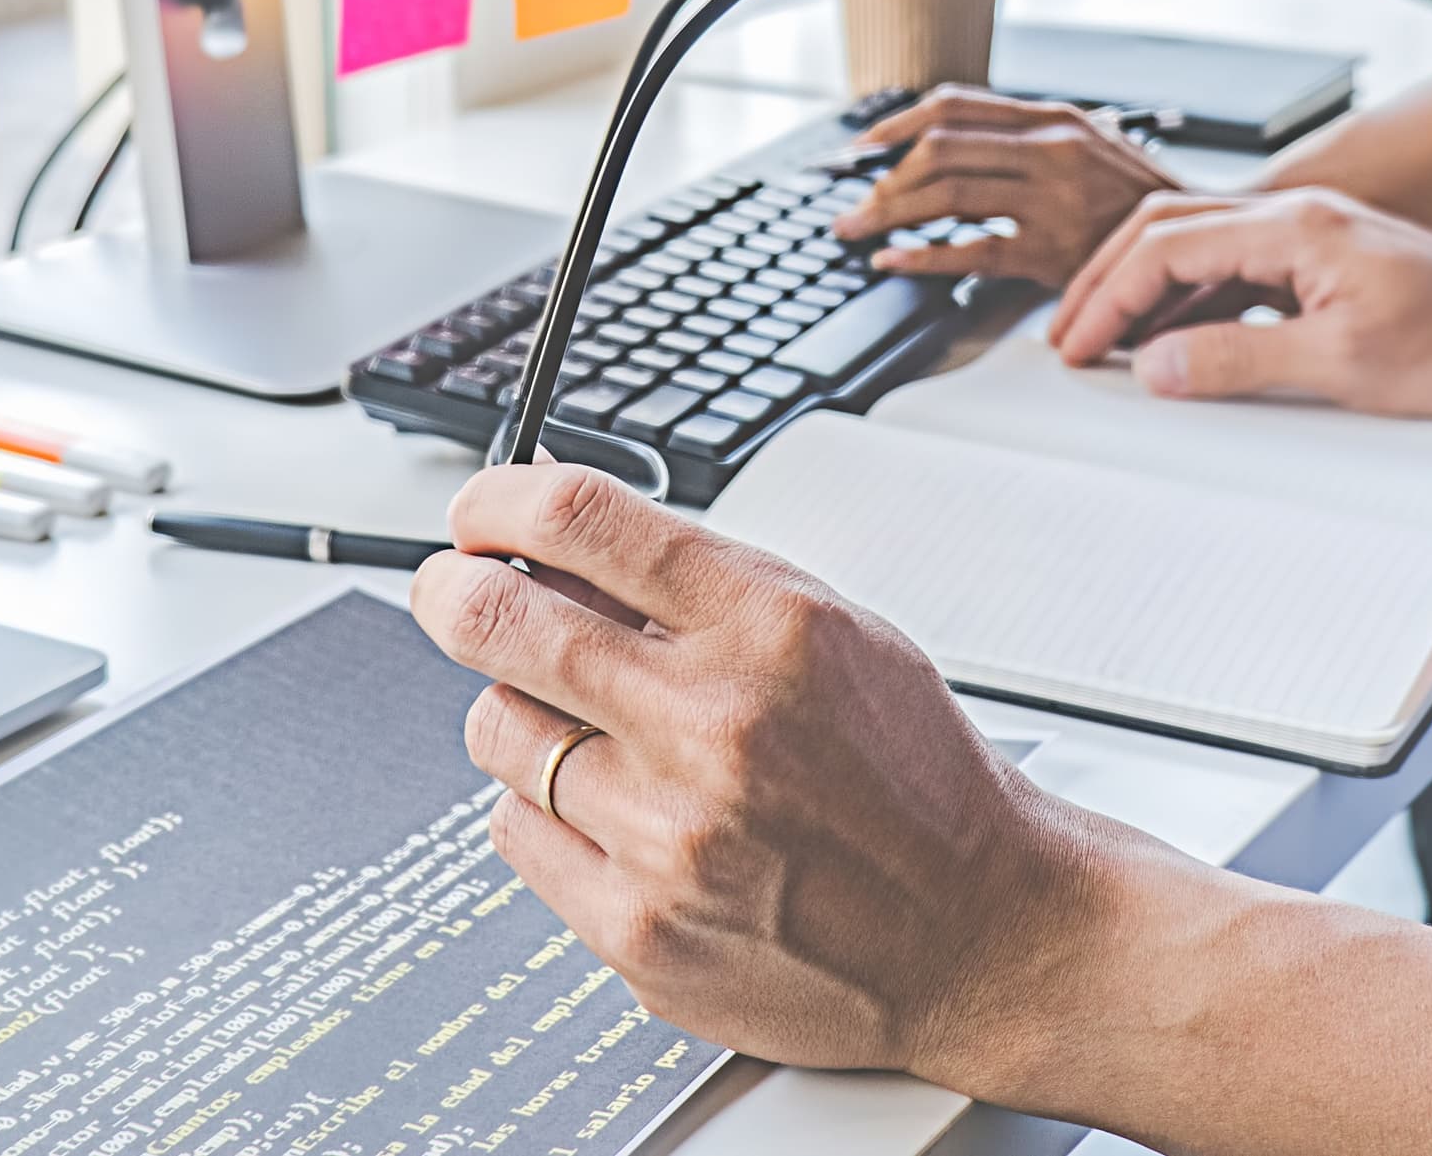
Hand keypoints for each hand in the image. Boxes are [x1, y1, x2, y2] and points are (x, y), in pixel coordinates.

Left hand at [407, 465, 1132, 1080]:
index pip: (579, 518)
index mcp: (767, 628)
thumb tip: (551, 538)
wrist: (978, 932)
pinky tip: (616, 817)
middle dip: (453, 593)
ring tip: (593, 734)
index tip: (477, 511)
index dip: (497, 500)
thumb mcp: (831, 631)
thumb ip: (693, 584)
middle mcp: (712, 726)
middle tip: (452, 592)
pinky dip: (545, 813)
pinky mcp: (638, 930)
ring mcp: (668, 836)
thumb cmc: (909, 779)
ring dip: (523, 716)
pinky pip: (515, 833)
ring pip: (499, 731)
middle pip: (499, 621)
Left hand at [828, 88, 1185, 287]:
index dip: (895, 126)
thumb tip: (945, 141)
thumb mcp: (1087, 145)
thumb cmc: (1134, 197)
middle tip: (854, 202)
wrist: (1197, 237)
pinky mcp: (1054, 252)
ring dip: (889, 214)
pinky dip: (920, 257)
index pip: (953, 106)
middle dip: (882, 177)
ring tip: (858, 230)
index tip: (860, 149)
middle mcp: (1050, 150)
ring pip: (946, 196)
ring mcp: (1052, 200)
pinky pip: (971, 251)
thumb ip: (1027, 137)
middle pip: (939, 150)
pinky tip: (892, 262)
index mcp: (1052, 119)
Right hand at [1049, 188, 1431, 416]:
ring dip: (1147, 291)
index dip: (1110, 298)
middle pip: (1169, 231)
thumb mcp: (1341, 367)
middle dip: (1109, 282)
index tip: (1078, 346)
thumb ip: (1238, 362)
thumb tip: (1156, 366)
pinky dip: (1191, 301)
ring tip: (1109, 343)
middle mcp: (1299, 216)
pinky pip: (1236, 269)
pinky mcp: (1327, 263)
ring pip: (1199, 246)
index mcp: (1295, 226)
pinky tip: (1179, 342)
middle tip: (1070, 337)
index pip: (1167, 247)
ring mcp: (1312, 236)